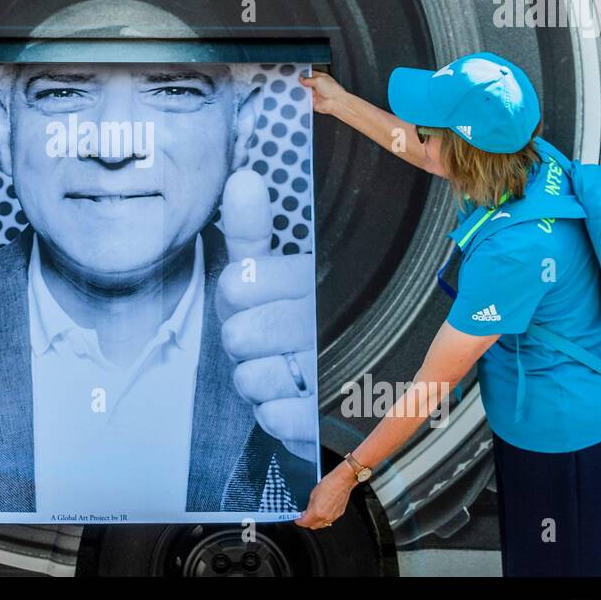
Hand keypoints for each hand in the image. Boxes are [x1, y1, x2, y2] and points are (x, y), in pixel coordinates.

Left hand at [215, 169, 318, 462]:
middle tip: (270, 337)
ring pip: (249, 379)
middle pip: (237, 336)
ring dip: (258, 378)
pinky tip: (296, 395)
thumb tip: (242, 180)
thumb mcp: (280, 266)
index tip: (256, 297)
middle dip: (245, 340)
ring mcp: (330, 373)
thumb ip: (253, 230)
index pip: (235, 286)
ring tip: (284, 366)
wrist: (365, 381)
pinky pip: (272, 418)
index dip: (236, 296)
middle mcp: (326, 321)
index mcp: (314, 277)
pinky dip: (277, 413)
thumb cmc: (305, 317)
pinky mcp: (330, 419)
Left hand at [294, 464, 355, 529]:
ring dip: (316, 522)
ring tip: (313, 514)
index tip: (297, 519)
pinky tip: (322, 512)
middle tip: (304, 516)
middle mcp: (325, 517)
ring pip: (322, 525)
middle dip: (307, 522)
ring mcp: (333, 517)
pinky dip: (324, 519)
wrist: (342, 481)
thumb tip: (306, 511)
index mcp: (317, 512)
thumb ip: (309, 506)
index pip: (305, 523)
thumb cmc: (329, 484)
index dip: (299, 521)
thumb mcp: (313, 494)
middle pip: (313, 526)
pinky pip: (329, 521)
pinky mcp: (339, 514)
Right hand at [299, 70, 345, 114]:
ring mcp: (316, 95)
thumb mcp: (319, 80)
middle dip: (301, 83)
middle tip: (296, 83)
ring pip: (305, 92)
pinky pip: (305, 101)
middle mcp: (319, 86)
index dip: (304, 74)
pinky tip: (299, 97)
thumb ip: (308, 79)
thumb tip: (301, 78)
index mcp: (322, 78)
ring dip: (301, 92)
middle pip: (307, 84)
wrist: (336, 103)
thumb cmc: (333, 90)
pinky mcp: (313, 102)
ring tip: (297, 90)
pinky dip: (302, 100)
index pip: (311, 75)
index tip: (297, 75)